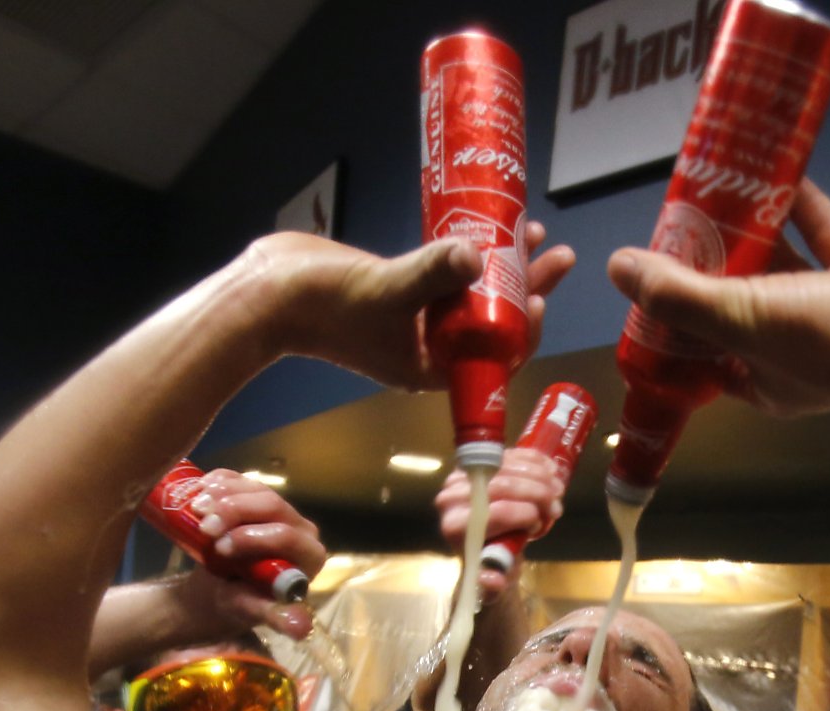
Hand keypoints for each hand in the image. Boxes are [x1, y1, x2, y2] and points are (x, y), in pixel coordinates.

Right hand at [181, 468, 326, 638]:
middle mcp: (302, 529)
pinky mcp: (259, 498)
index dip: (252, 537)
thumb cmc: (240, 602)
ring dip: (223, 493)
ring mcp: (281, 509)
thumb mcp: (252, 610)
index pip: (286, 536)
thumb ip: (275, 616)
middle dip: (234, 510)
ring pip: (256, 489)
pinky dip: (220, 481)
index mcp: (310, 556)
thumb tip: (302, 630)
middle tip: (203, 525)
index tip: (220, 548)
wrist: (220, 590)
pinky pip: (243, 480)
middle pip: (271, 505)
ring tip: (195, 507)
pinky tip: (200, 489)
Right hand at [245, 224, 575, 390]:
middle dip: (527, 288)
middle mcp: (429, 347)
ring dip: (504, 267)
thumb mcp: (389, 290)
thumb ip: (434, 272)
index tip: (539, 296)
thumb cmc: (327, 307)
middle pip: (492, 322)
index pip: (493, 356)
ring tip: (532, 231)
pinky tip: (487, 225)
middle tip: (558, 255)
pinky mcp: (403, 290)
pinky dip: (469, 254)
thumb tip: (476, 253)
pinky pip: (447, 275)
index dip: (522, 329)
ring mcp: (417, 319)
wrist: (271, 292)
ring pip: (472, 295)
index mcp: (431, 367)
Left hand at [435, 445, 564, 598]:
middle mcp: (452, 498)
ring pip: (507, 466)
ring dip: (539, 475)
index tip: (542, 522)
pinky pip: (507, 454)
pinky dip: (532, 460)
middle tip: (557, 504)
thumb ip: (492, 584)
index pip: (494, 512)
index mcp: (456, 527)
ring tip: (558, 490)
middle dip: (537, 492)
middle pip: (502, 485)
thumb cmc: (490, 565)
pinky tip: (550, 470)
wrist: (484, 545)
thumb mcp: (494, 583)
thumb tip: (492, 579)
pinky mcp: (477, 465)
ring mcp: (463, 476)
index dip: (525, 514)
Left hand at [605, 180, 829, 417]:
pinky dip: (804, 207)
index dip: (681, 325)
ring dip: (756, 233)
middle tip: (683, 229)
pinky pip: (825, 234)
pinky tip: (780, 173)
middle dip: (714, 269)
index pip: (708, 356)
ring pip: (784, 266)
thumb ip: (676, 295)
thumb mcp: (732, 320)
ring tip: (721, 195)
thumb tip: (619, 268)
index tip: (657, 288)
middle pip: (742, 304)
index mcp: (764, 380)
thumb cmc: (822, 342)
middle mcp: (798, 350)